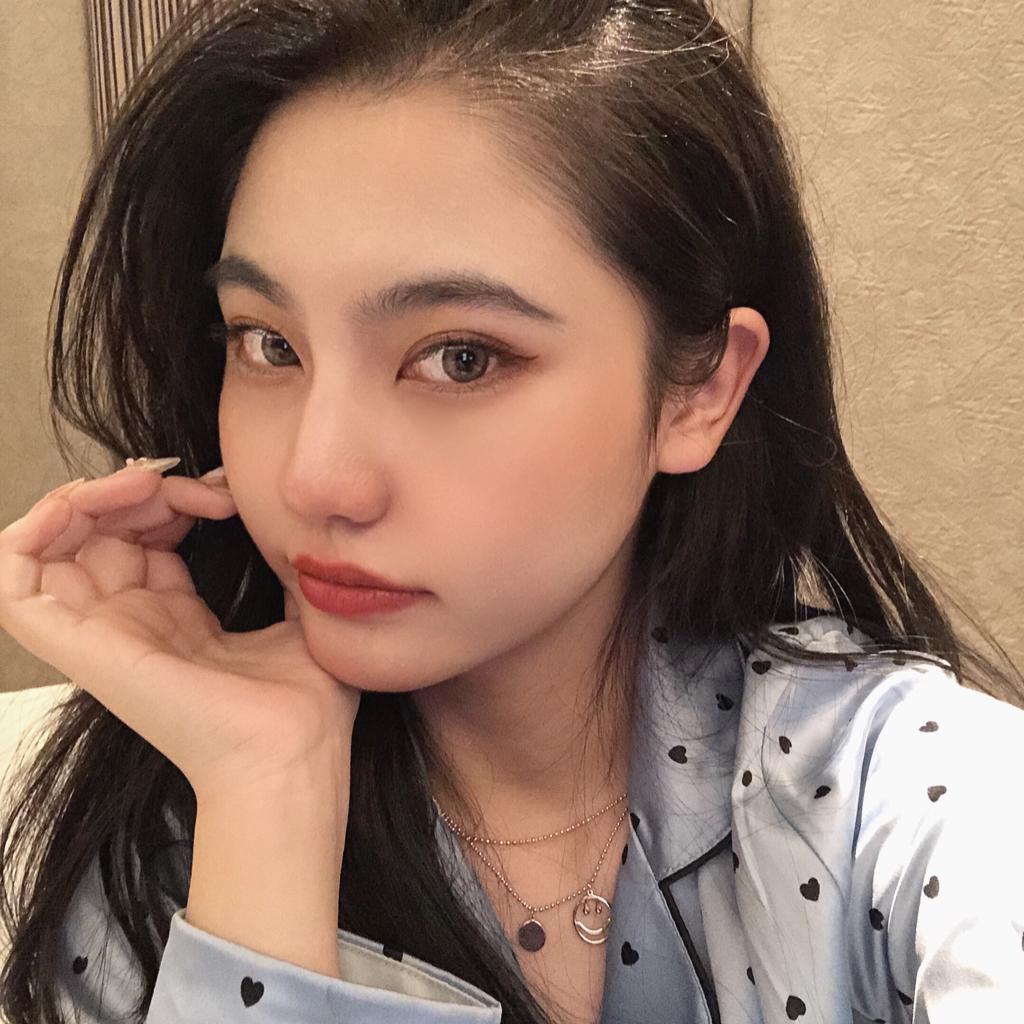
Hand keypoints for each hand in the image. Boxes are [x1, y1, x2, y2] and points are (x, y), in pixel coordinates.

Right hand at [0, 461, 361, 804]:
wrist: (293, 751)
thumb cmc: (303, 703)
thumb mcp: (298, 614)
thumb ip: (281, 565)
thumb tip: (286, 523)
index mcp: (175, 617)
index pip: (145, 536)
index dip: (173, 497)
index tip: (225, 491)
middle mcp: (133, 622)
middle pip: (100, 531)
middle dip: (136, 488)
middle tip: (183, 483)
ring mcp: (103, 634)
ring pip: (51, 545)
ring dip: (87, 498)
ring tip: (143, 484)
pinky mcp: (80, 647)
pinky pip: (14, 585)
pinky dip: (30, 533)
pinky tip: (79, 506)